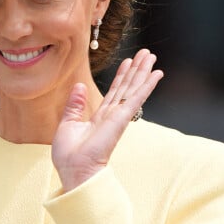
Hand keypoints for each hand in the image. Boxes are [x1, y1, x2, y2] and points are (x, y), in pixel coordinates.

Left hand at [52, 49, 163, 191]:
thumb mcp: (67, 124)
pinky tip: (156, 74)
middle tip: (146, 53)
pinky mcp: (121, 119)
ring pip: (133, 89)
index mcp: (100, 117)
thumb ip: (74, 105)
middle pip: (127, 87)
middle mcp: (112, 115)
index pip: (114, 92)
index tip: (128, 62)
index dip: (122, 76)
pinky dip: (146, 85)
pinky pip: (136, 98)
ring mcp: (119, 116)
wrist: (75, 170)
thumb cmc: (69, 156)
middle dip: (137, 69)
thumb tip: (78, 85)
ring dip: (143, 72)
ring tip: (151, 56)